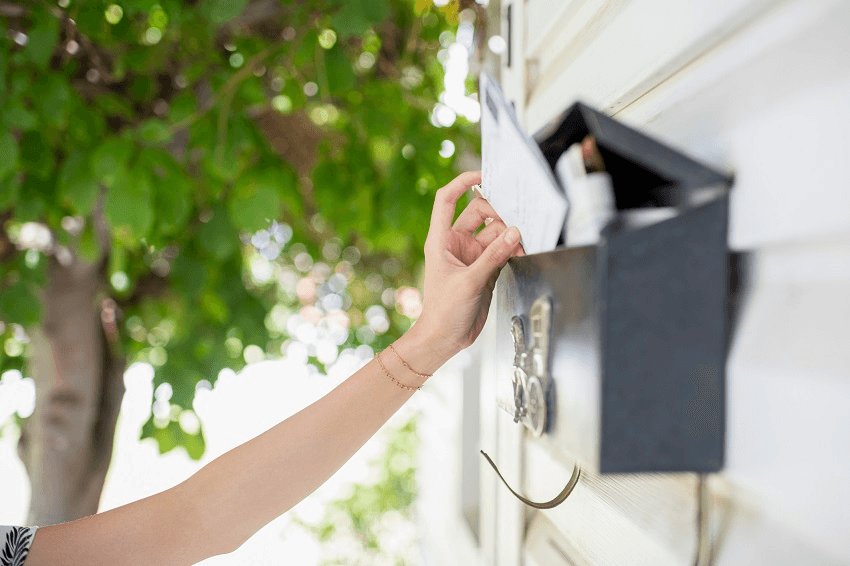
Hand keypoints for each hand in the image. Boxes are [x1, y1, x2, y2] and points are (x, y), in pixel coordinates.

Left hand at [409, 171, 523, 365]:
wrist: (444, 339)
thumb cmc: (442, 312)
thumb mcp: (469, 282)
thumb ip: (493, 256)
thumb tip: (513, 232)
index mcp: (440, 240)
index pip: (447, 199)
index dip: (462, 182)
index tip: (482, 174)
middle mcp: (455, 244)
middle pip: (479, 213)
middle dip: (497, 216)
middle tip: (512, 226)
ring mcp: (471, 256)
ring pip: (494, 232)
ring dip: (507, 236)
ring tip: (517, 246)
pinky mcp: (485, 268)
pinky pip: (501, 250)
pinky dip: (511, 249)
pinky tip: (518, 253)